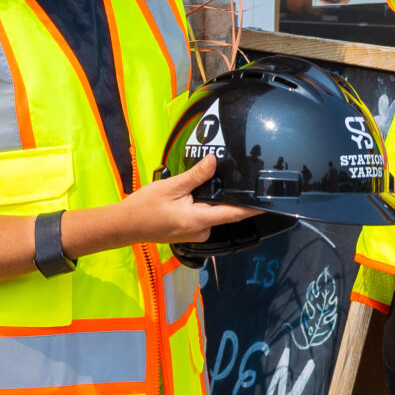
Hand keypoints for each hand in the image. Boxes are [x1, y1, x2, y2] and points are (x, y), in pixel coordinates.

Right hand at [119, 150, 257, 250]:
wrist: (124, 225)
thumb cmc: (145, 207)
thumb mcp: (171, 186)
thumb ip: (196, 176)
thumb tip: (214, 161)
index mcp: (199, 220)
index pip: (234, 213)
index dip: (254, 207)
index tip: (270, 201)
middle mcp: (201, 231)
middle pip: (225, 212)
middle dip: (232, 196)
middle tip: (240, 176)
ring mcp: (195, 233)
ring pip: (214, 214)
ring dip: (217, 200)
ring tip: (219, 180)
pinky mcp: (189, 232)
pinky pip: (205, 217)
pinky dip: (206, 205)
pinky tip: (202, 192)